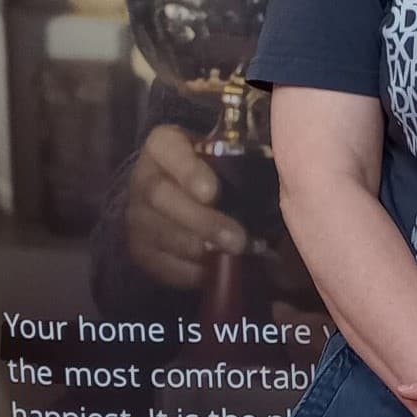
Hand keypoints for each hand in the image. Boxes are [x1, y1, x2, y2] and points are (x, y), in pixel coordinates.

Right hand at [127, 125, 247, 288]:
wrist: (175, 189)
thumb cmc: (211, 165)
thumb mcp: (220, 149)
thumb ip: (238, 155)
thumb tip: (280, 166)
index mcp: (164, 144)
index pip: (168, 149)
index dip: (188, 172)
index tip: (213, 192)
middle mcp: (143, 177)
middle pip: (161, 198)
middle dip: (202, 222)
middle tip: (237, 240)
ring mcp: (136, 214)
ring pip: (158, 234)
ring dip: (196, 249)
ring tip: (229, 257)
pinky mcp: (137, 246)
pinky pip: (156, 263)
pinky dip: (185, 271)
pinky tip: (211, 272)